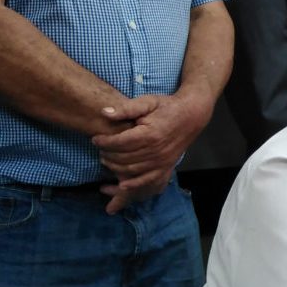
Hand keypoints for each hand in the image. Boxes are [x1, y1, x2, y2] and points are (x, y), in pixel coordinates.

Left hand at [92, 92, 212, 213]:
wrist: (191, 115)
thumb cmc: (166, 107)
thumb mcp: (147, 101)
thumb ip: (126, 108)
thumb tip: (104, 113)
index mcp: (149, 134)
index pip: (119, 142)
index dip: (104, 142)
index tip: (95, 139)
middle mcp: (155, 150)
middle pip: (123, 157)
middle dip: (107, 154)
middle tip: (100, 149)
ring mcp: (161, 161)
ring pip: (131, 169)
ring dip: (115, 167)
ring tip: (106, 159)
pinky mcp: (166, 166)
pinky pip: (148, 179)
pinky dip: (134, 184)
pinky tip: (122, 184)